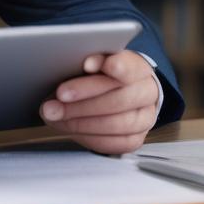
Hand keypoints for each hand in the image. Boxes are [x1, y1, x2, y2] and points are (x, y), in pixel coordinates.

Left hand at [39, 50, 158, 154]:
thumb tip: (61, 66)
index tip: (87, 64)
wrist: (116, 93)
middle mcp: (147, 93)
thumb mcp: (93, 62)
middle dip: (85, 98)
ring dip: (81, 120)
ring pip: (117, 123)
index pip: (131, 67)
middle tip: (59, 96)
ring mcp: (144, 118)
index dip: (113, 67)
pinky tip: (69, 126)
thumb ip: (86, 64)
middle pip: (120, 98)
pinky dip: (87, 135)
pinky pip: (113, 142)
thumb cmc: (100, 75)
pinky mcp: (135, 139)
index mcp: (139, 68)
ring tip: (55, 114)